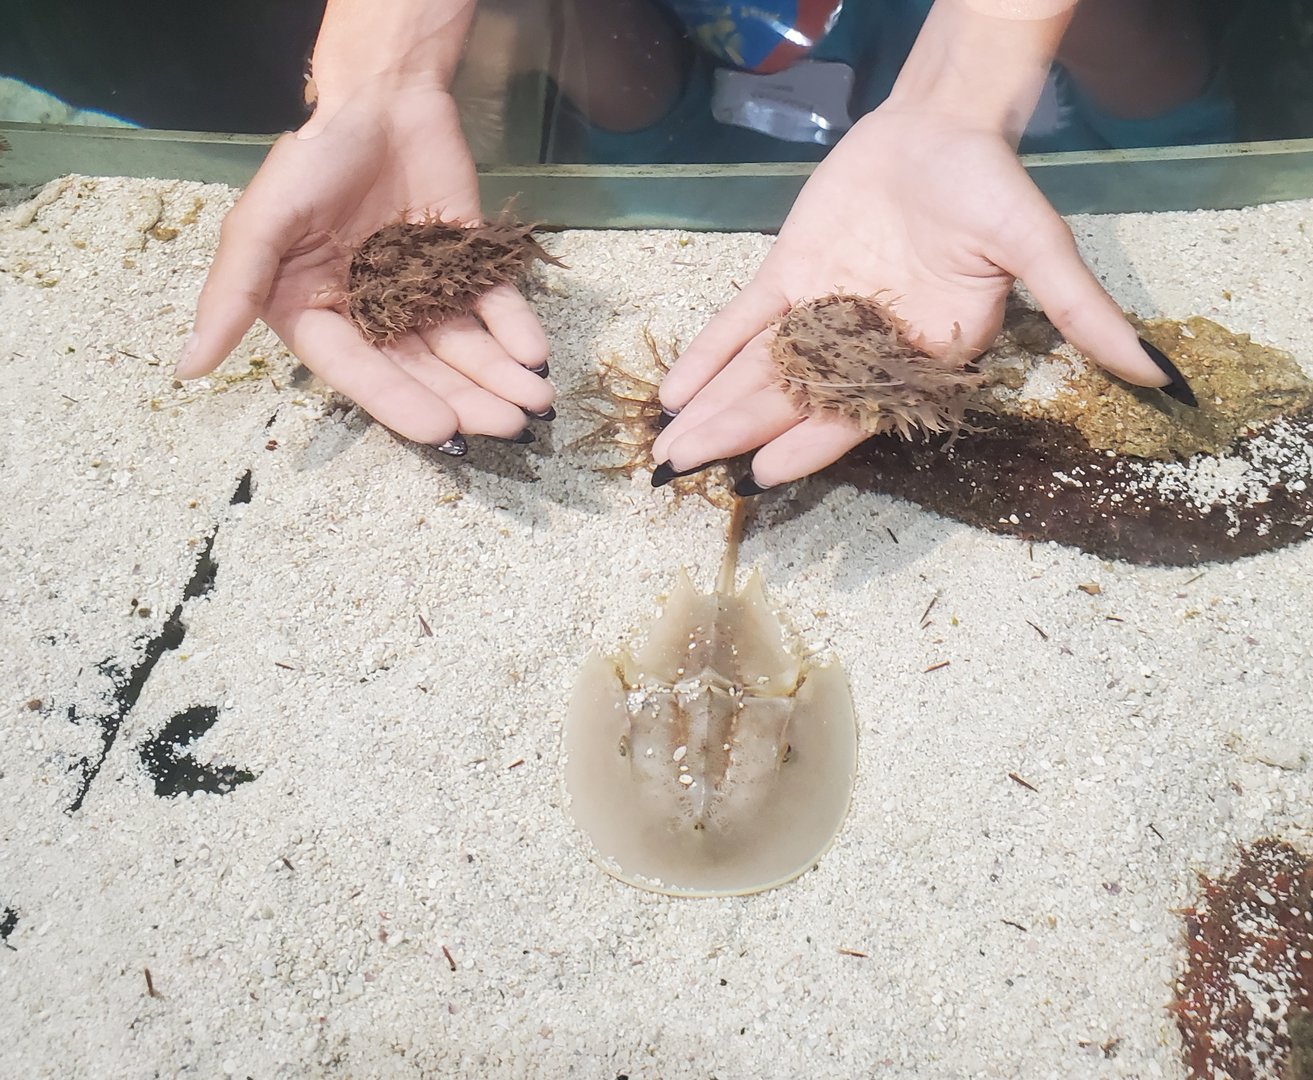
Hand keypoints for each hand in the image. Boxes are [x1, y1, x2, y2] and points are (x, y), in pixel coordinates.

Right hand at [177, 86, 552, 446]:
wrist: (378, 97)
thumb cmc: (311, 160)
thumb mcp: (260, 224)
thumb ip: (232, 294)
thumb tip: (186, 369)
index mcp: (320, 315)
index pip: (362, 372)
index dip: (401, 402)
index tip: (442, 430)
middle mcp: (374, 315)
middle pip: (425, 369)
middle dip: (469, 398)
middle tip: (510, 424)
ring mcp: (424, 292)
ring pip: (465, 346)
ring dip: (501, 376)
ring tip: (537, 400)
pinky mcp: (466, 266)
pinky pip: (494, 305)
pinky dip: (517, 329)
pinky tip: (536, 352)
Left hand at [652, 103, 1177, 491]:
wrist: (945, 119)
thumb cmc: (995, 185)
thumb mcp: (1039, 249)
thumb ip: (1080, 311)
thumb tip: (1156, 372)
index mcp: (921, 355)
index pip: (860, 410)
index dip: (811, 442)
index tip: (763, 474)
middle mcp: (865, 345)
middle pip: (794, 398)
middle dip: (737, 433)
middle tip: (682, 471)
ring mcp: (821, 313)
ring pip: (759, 368)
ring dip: (712, 405)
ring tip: (666, 446)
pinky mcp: (789, 276)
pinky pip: (741, 321)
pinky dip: (707, 351)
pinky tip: (673, 387)